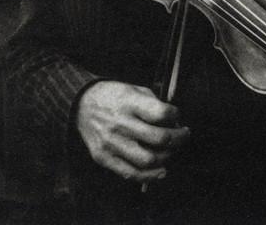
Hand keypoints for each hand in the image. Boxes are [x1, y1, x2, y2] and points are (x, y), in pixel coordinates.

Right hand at [74, 81, 188, 182]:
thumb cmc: (114, 97)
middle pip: (159, 139)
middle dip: (179, 139)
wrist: (81, 105)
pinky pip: (130, 173)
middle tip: (183, 136)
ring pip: (148, 160)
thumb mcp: (135, 89)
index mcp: (129, 103)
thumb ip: (155, 104)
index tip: (178, 117)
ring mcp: (111, 143)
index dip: (176, 116)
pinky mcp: (103, 158)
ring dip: (167, 157)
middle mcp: (120, 124)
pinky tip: (161, 171)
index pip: (161, 114)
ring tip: (172, 150)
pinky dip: (149, 176)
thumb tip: (174, 123)